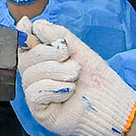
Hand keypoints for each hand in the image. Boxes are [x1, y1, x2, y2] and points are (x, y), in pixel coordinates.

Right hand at [16, 18, 135, 135]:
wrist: (111, 103)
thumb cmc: (98, 79)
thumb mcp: (79, 50)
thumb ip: (58, 34)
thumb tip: (36, 24)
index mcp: (46, 61)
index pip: (25, 45)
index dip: (23, 34)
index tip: (26, 25)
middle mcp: (38, 77)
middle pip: (25, 59)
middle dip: (49, 54)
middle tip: (71, 60)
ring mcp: (38, 95)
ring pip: (29, 76)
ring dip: (57, 72)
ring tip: (74, 77)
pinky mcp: (40, 111)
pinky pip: (34, 93)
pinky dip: (54, 89)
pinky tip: (68, 92)